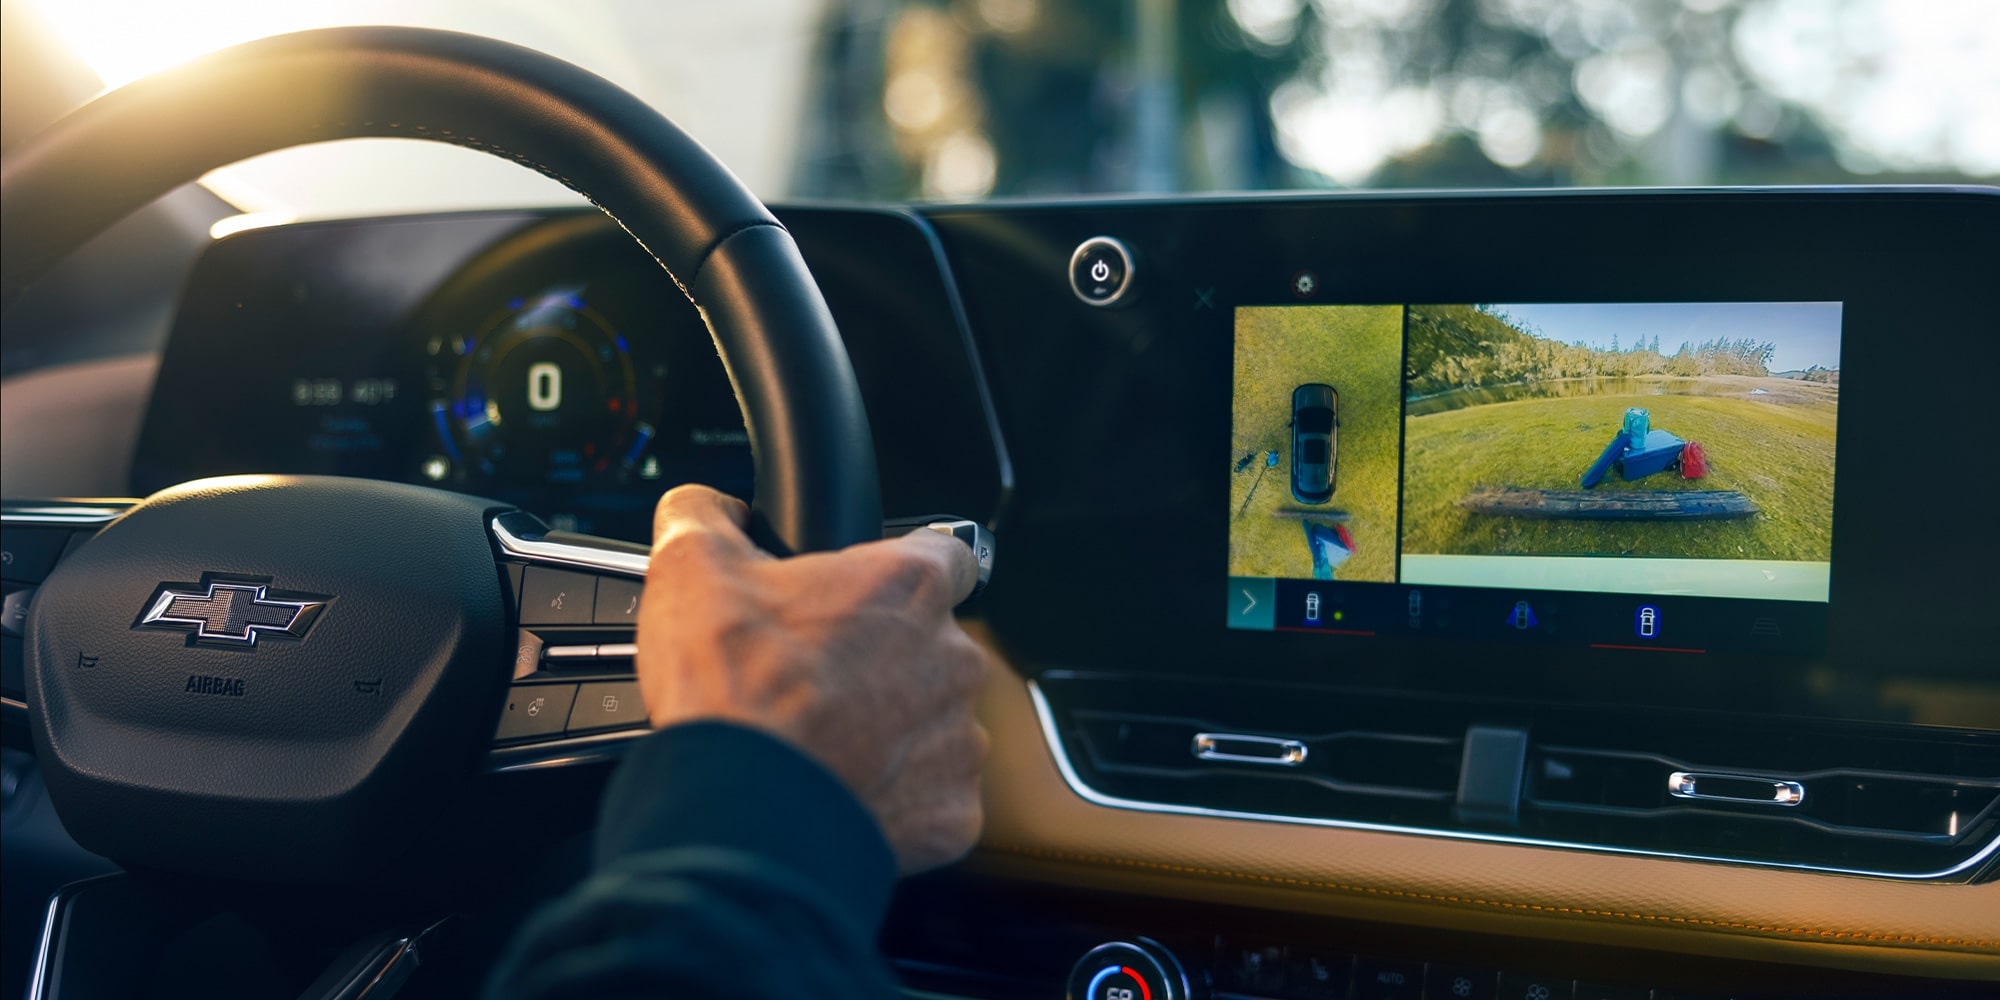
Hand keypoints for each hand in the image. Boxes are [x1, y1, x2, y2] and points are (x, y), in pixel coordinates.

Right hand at [632, 484, 989, 873]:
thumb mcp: (690, 569)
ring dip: (892, 729)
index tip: (868, 593)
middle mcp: (952, 658)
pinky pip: (932, 794)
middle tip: (820, 680)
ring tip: (825, 740)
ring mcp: (959, 737)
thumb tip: (703, 507)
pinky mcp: (953, 809)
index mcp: (909, 586)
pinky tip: (843, 789)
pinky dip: (896, 795)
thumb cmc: (733, 694)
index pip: (946, 554)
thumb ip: (704, 517)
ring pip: (935, 722)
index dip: (903, 570)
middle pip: (933, 646)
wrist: (743, 811)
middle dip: (886, 661)